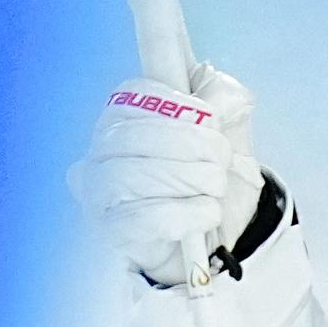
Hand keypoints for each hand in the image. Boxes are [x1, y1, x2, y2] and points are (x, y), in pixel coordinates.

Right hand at [70, 61, 263, 287]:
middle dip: (195, 145)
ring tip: (216, 188)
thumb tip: (218, 91)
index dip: (182, 106)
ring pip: (137, 176)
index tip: (213, 124)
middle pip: (137, 136)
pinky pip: (146, 218)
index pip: (136, 94)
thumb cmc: (209, 176)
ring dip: (193, 179)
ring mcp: (100, 191)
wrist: (217, 235)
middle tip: (222, 162)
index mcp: (122, 114)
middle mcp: (102, 150)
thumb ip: (223, 96)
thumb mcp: (227, 126)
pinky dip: (187, 214)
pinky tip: (208, 213)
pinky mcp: (112, 230)